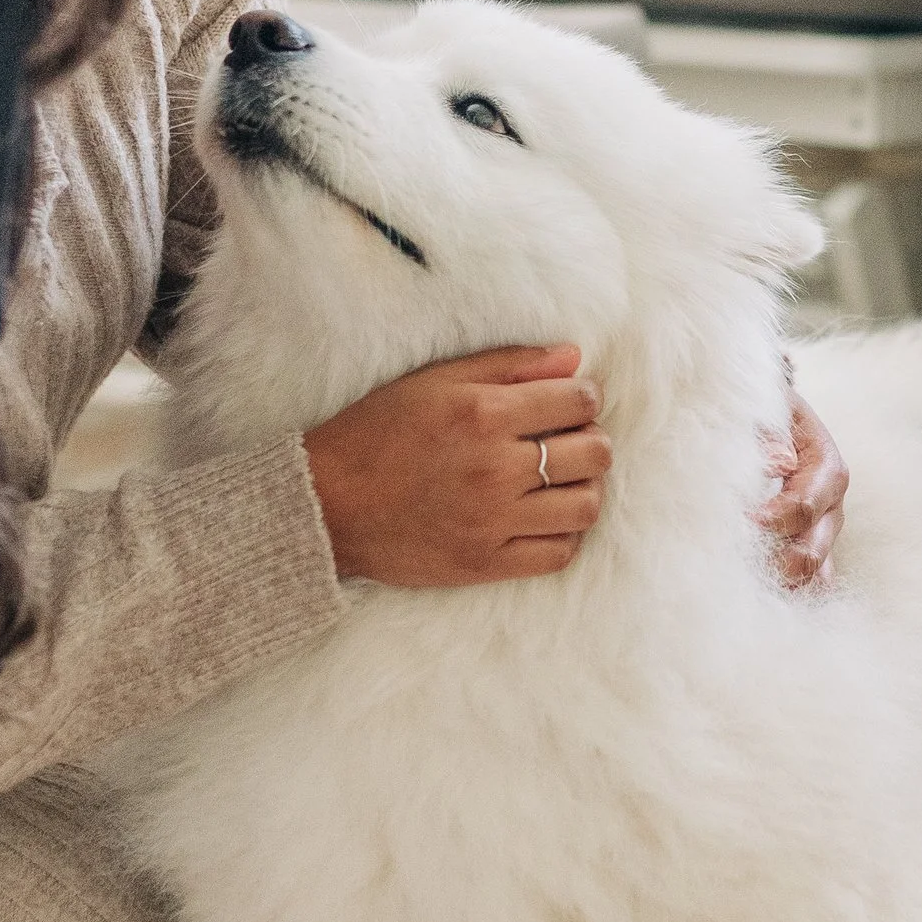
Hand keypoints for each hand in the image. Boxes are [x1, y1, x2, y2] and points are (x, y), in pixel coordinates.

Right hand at [301, 346, 608, 585]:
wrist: (327, 504)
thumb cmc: (377, 433)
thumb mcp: (436, 381)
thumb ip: (508, 366)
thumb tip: (574, 358)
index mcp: (483, 414)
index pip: (578, 401)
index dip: (584, 398)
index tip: (569, 403)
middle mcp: (495, 468)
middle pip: (594, 454)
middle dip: (590, 440)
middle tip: (566, 440)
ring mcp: (493, 521)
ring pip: (585, 506)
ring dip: (584, 488)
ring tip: (562, 480)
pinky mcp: (485, 563)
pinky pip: (558, 553)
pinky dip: (564, 535)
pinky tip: (544, 518)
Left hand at [758, 386, 846, 593]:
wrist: (769, 417)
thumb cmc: (764, 411)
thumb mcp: (767, 407)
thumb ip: (768, 432)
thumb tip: (781, 463)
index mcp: (827, 467)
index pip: (805, 506)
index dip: (773, 520)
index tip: (741, 523)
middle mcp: (831, 505)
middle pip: (815, 550)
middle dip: (779, 562)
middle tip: (739, 563)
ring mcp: (823, 532)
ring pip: (817, 575)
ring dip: (785, 584)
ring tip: (747, 588)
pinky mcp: (810, 549)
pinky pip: (810, 583)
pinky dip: (789, 593)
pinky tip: (758, 600)